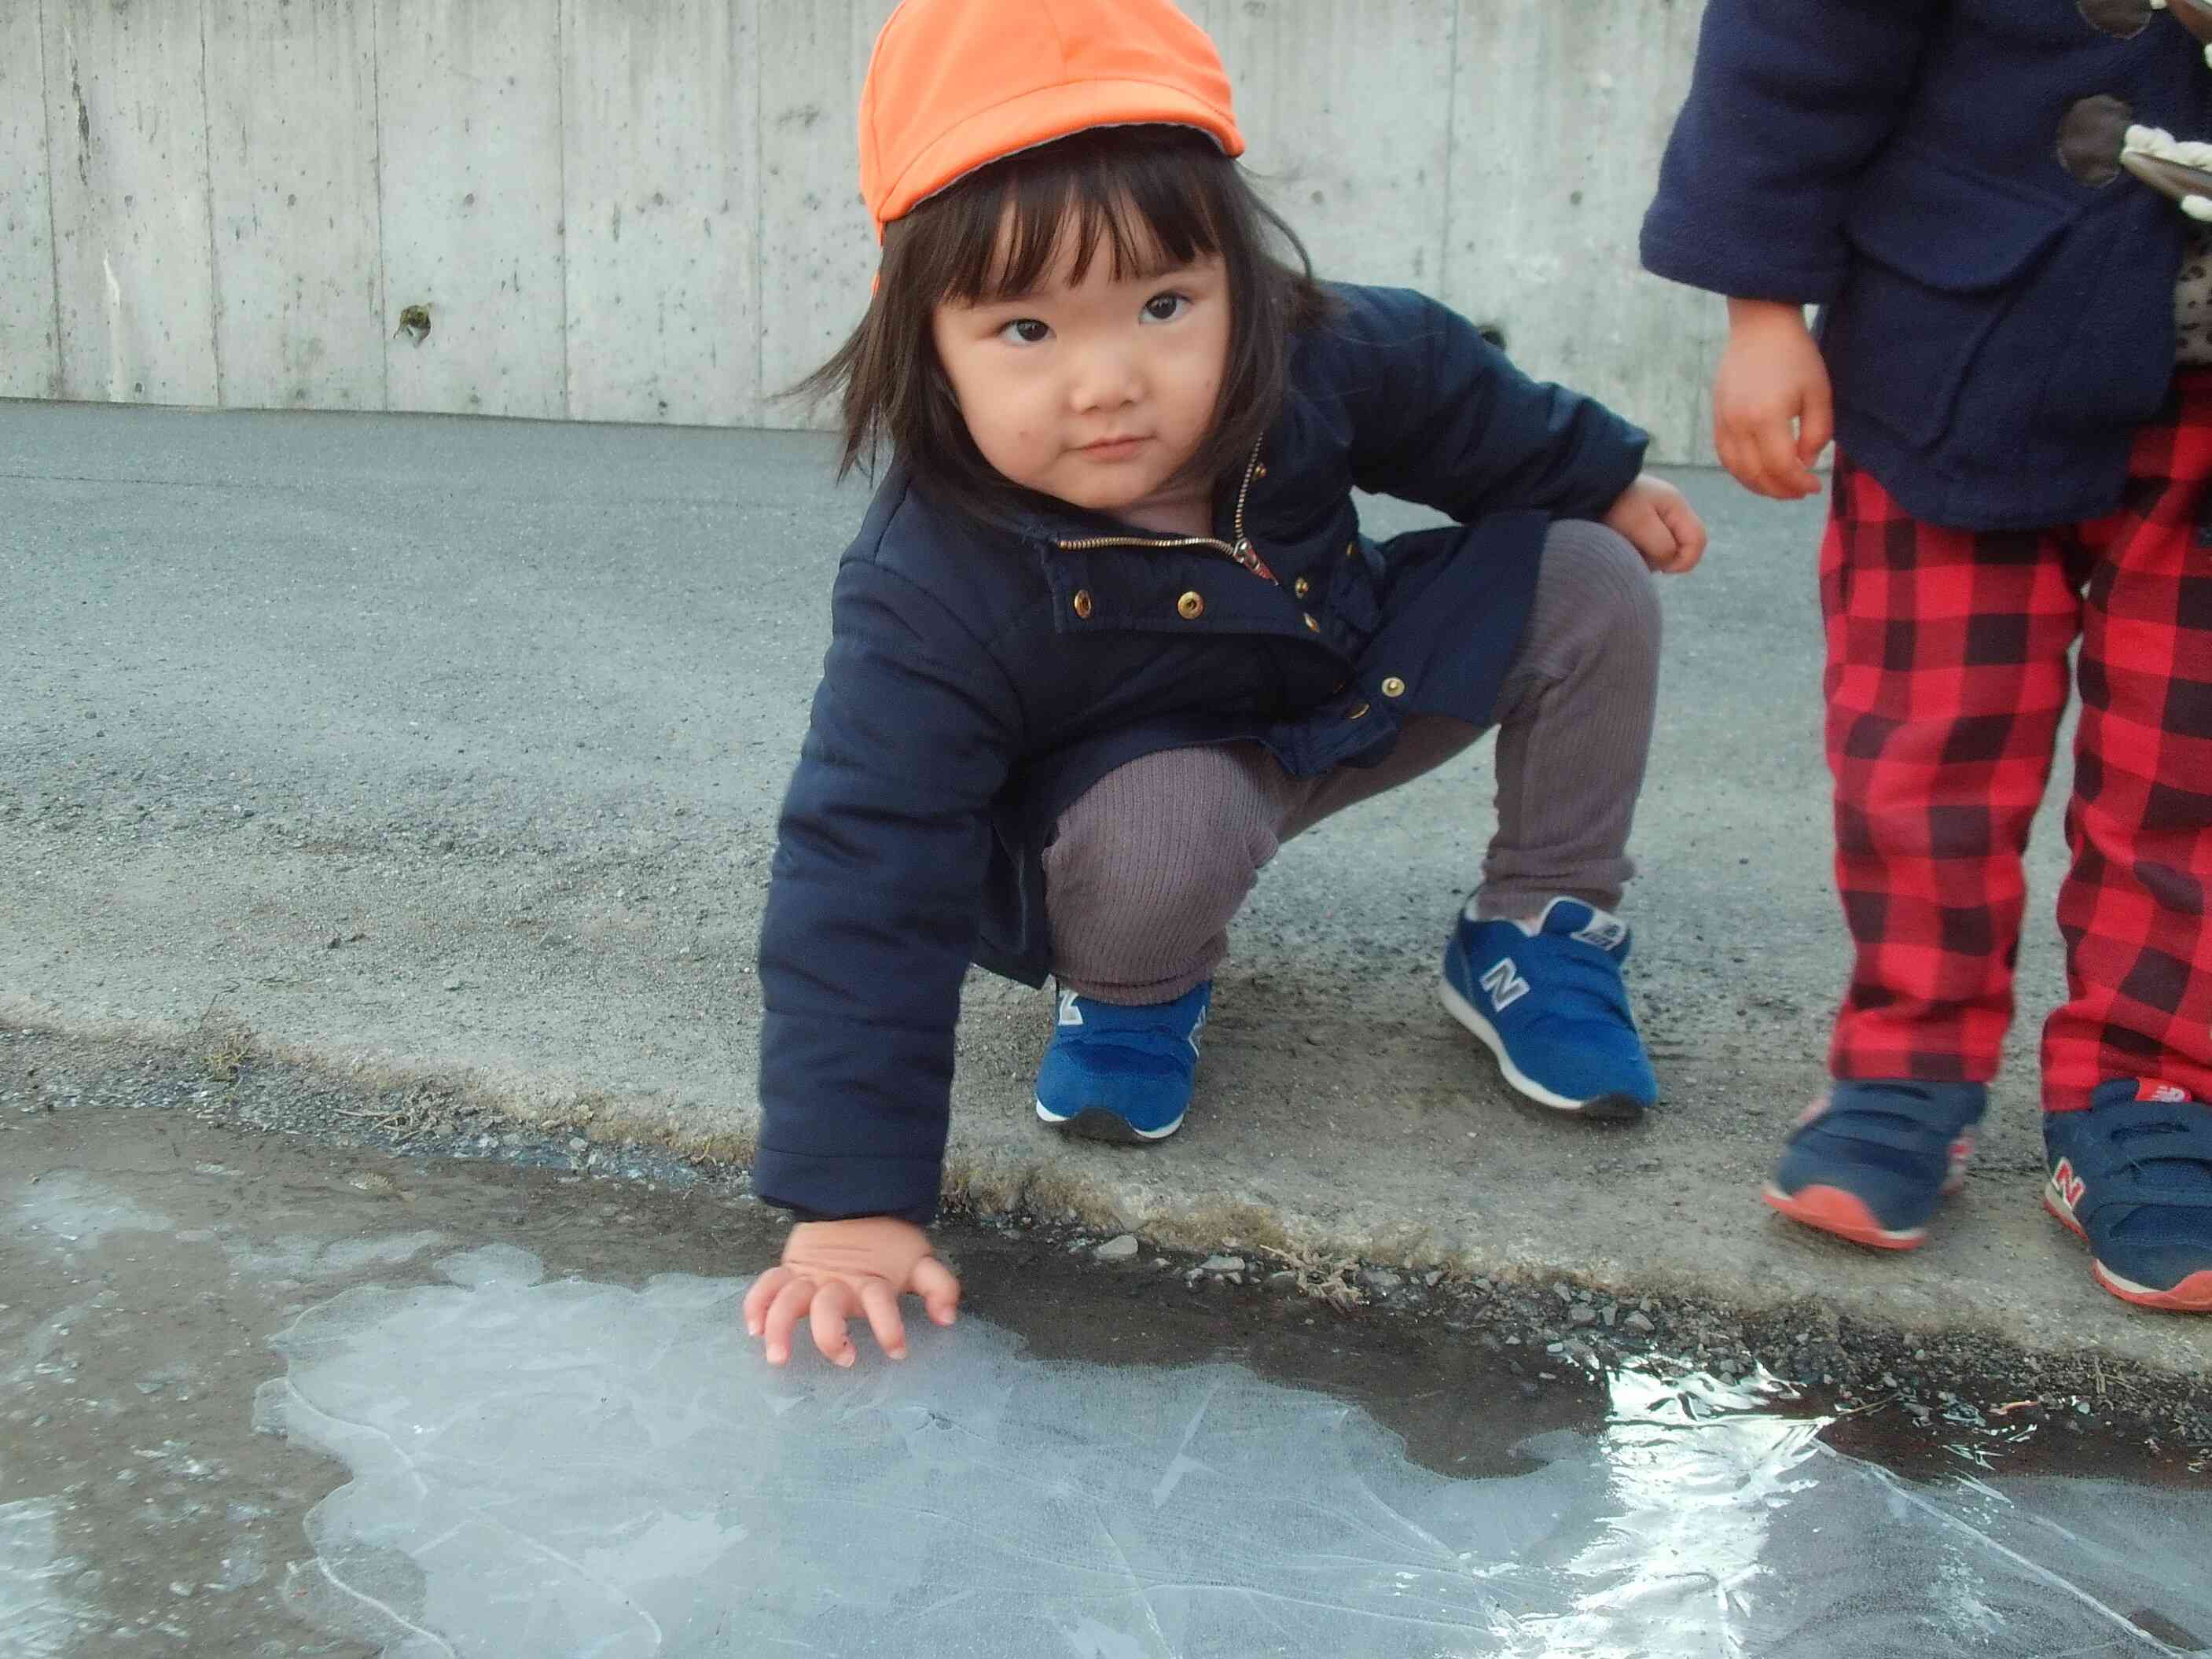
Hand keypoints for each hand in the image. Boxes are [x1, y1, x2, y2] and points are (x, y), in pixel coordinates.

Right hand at [743, 1216, 960, 1367]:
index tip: (898, 1352)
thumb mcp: (919, 1259)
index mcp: (871, 1280)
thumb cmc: (887, 1242)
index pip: (879, 1302)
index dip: (889, 1327)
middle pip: (829, 1307)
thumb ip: (939, 1286)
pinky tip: (753, 1329)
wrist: (855, 1200)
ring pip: (789, 1299)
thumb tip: (948, 1318)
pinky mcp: (789, 1271)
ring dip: (781, 1327)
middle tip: (844, 1357)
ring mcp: (810, 1277)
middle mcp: (838, 1281)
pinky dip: (756, 1304)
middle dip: (832, 1336)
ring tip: (778, 1357)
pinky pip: (766, 1285)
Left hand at [1601, 474, 1707, 574]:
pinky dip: (1642, 550)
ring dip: (1652, 556)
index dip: (1685, 560)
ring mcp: (1659, 514)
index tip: (1662, 569)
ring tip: (1629, 550)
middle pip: (1684, 544)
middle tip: (1642, 559)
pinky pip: (1652, 543)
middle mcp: (1672, 510)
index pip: (1698, 540)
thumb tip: (1668, 559)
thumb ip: (1661, 544)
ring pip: (1668, 547)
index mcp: (1676, 506)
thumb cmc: (1613, 503)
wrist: (1586, 486)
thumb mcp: (1639, 524)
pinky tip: (1626, 546)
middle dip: (1667, 559)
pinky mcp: (1644, 521)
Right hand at [1713, 298, 1831, 499]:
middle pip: (1756, 475)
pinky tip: (1759, 472)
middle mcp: (1739, 424)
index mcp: (1767, 417)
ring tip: (1779, 487)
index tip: (1814, 487)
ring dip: (1758, 485)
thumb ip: (1817, 434)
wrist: (1760, 326)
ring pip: (1736, 470)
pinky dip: (1741, 471)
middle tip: (1800, 492)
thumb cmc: (1796, 356)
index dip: (1798, 484)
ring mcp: (1723, 422)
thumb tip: (1804, 464)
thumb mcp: (1819, 394)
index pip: (1780, 468)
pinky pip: (1725, 456)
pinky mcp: (1716, 418)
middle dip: (1780, 490)